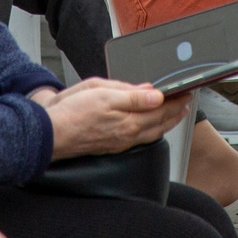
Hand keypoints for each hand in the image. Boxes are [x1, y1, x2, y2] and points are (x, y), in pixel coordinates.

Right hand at [32, 79, 192, 159]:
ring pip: (152, 133)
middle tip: (186, 103)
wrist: (51, 133)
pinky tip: (152, 128)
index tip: (185, 92)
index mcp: (129, 119)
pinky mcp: (112, 146)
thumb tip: (155, 94)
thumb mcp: (103, 92)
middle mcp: (128, 134)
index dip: (176, 100)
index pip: (161, 109)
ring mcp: (120, 142)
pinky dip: (152, 131)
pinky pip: (141, 139)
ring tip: (176, 115)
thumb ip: (132, 94)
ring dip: (167, 123)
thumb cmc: (72, 111)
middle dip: (176, 112)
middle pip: (160, 123)